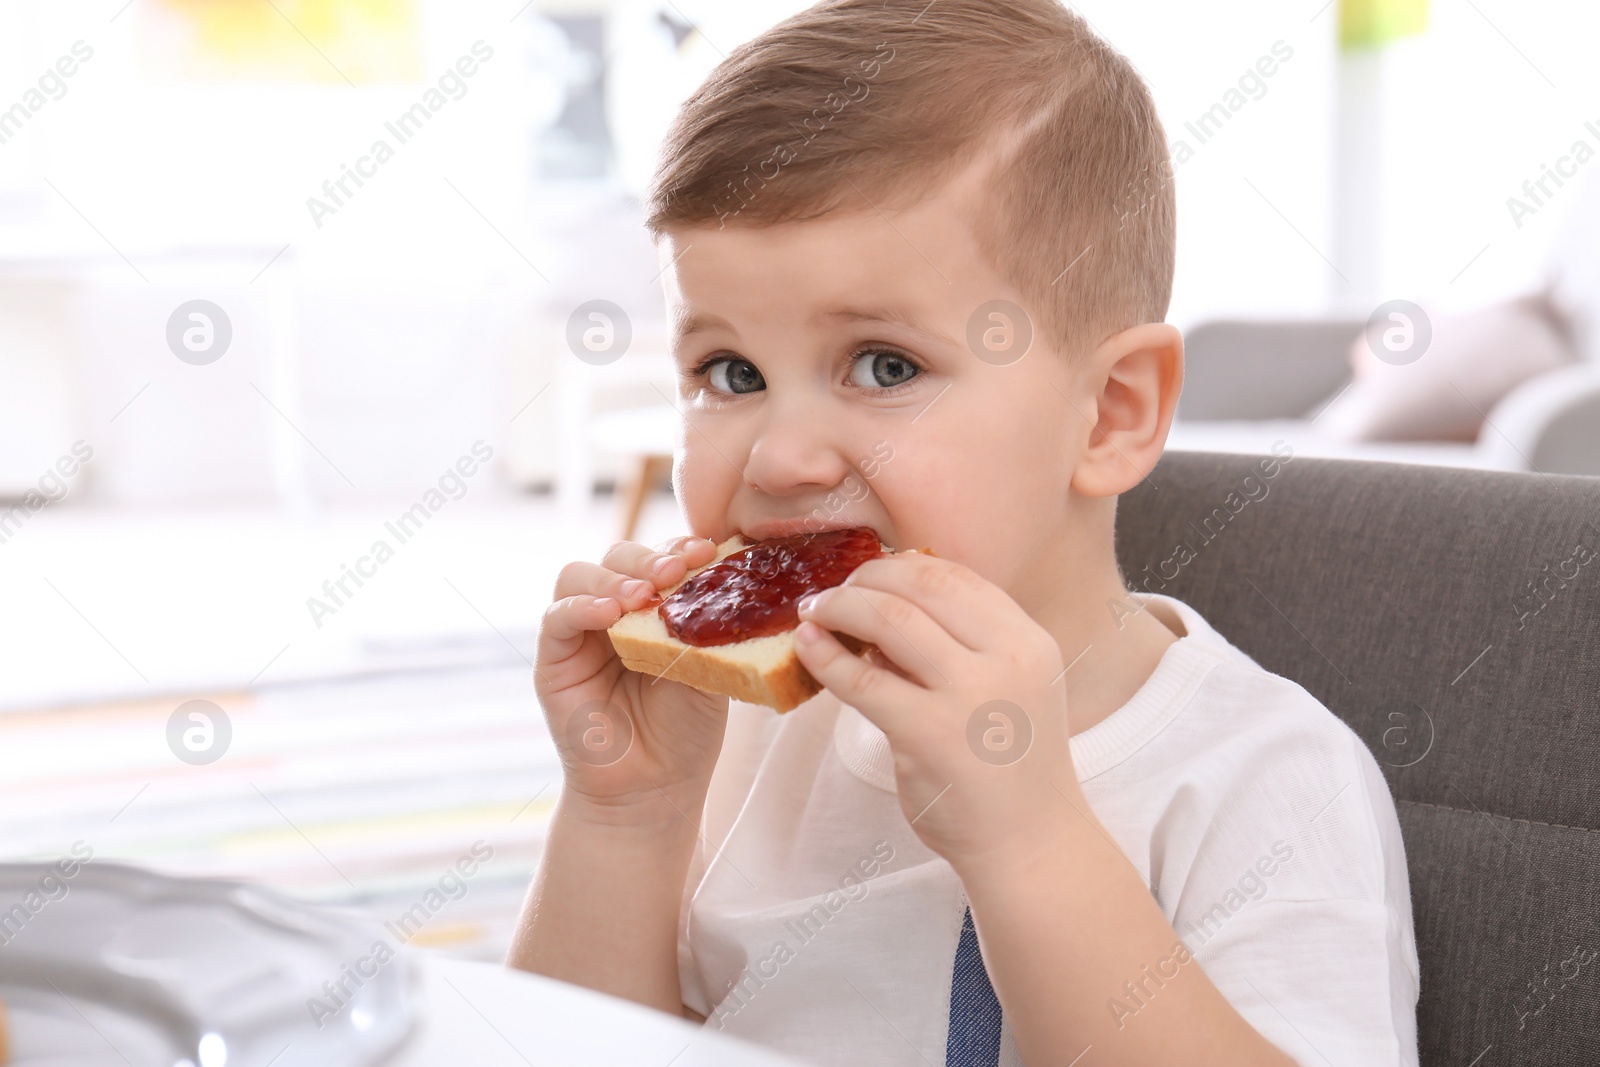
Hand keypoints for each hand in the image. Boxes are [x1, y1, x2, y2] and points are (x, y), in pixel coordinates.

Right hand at [536, 536, 728, 816]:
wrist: (654, 787)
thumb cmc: (687, 729)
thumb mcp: (708, 667)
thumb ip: (702, 623)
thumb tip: (713, 572)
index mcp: (657, 606)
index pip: (660, 557)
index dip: (679, 547)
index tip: (706, 550)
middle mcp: (617, 610)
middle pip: (619, 556)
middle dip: (647, 557)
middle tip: (674, 571)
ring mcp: (583, 631)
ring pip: (581, 574)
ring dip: (614, 578)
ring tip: (642, 596)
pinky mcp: (555, 657)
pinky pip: (557, 616)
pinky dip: (581, 606)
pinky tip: (609, 615)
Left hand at [793, 553, 1084, 871]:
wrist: (1031, 843)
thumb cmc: (1010, 767)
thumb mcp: (1005, 689)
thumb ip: (956, 648)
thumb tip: (878, 610)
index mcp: (1028, 640)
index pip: (956, 576)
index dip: (902, 566)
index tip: (870, 575)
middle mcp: (1007, 658)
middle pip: (920, 586)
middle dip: (866, 578)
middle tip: (834, 590)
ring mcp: (969, 695)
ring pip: (889, 619)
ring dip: (840, 606)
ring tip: (814, 612)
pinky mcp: (928, 733)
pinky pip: (862, 680)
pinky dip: (826, 657)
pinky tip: (807, 648)